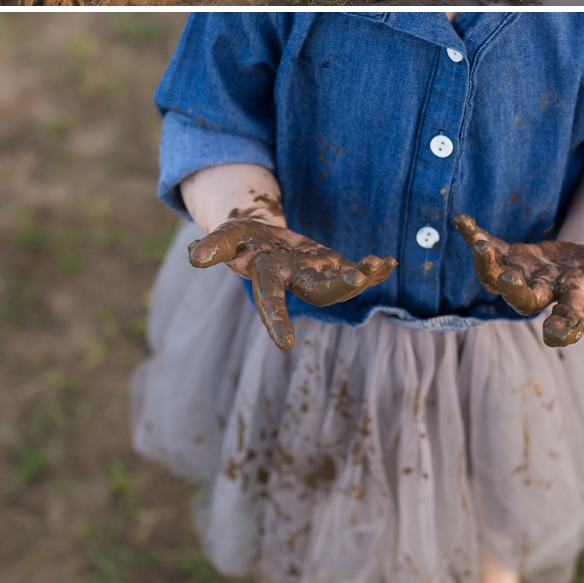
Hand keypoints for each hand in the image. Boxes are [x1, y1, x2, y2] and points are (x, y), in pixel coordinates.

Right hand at [188, 219, 397, 350]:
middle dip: (338, 287)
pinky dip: (374, 270)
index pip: (270, 302)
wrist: (259, 239)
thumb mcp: (225, 237)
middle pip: (317, 293)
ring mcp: (315, 276)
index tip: (284, 345)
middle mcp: (294, 282)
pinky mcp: (330, 266)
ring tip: (376, 265)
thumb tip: (193, 258)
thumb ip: (213, 246)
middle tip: (357, 279)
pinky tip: (389, 262)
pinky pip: (355, 272)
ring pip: (341, 285)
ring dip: (362, 278)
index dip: (277, 321)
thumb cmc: (239, 239)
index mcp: (266, 278)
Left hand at [455, 213, 583, 347]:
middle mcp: (541, 290)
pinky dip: (474, 234)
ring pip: (496, 277)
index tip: (554, 336)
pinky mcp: (507, 256)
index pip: (568, 315)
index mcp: (572, 296)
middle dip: (516, 290)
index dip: (563, 326)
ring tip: (480, 243)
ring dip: (487, 262)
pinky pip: (487, 247)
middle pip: (523, 299)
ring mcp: (520, 274)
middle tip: (509, 279)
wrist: (577, 262)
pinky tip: (462, 220)